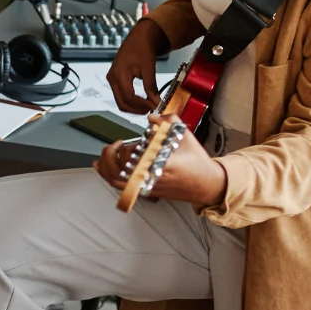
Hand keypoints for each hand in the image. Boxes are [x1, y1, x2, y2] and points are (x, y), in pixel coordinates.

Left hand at [94, 114, 226, 206]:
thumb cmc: (197, 163)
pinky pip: (121, 187)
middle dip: (110, 155)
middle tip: (115, 145)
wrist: (207, 184)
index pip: (131, 158)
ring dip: (106, 166)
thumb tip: (152, 118)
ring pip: (116, 181)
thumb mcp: (185, 136)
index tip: (128, 141)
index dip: (124, 148)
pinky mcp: (146, 192)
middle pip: (117, 170)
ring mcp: (147, 187)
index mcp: (159, 163)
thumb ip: (168, 121)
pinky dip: (109, 175)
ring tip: (107, 153)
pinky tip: (104, 166)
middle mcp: (150, 178)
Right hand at [106, 19, 169, 114]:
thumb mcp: (148, 68)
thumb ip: (151, 86)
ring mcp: (112, 80)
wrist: (138, 38)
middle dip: (137, 110)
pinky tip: (142, 101)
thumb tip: (156, 102)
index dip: (142, 105)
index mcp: (118, 74)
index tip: (154, 107)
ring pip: (121, 102)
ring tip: (148, 106)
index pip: (128, 97)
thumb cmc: (142, 48)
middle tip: (151, 110)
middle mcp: (112, 79)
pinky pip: (121, 96)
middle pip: (122, 103)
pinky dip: (131, 102)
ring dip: (134, 107)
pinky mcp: (115, 81)